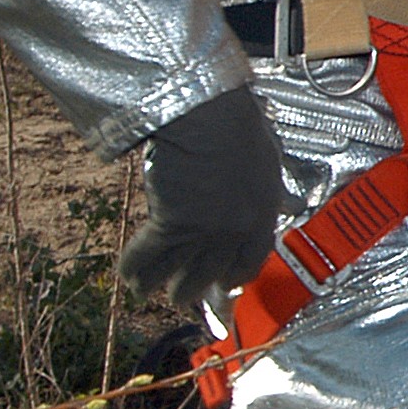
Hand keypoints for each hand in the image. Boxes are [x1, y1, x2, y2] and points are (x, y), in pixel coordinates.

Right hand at [118, 84, 283, 304]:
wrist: (209, 115)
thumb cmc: (236, 124)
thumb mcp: (265, 160)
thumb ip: (266, 189)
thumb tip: (279, 199)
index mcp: (263, 213)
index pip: (251, 262)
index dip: (233, 277)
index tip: (223, 284)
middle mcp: (237, 230)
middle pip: (213, 275)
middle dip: (193, 288)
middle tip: (180, 293)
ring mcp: (204, 231)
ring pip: (177, 273)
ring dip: (159, 284)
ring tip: (147, 288)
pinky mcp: (171, 225)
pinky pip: (147, 257)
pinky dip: (133, 267)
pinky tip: (128, 274)